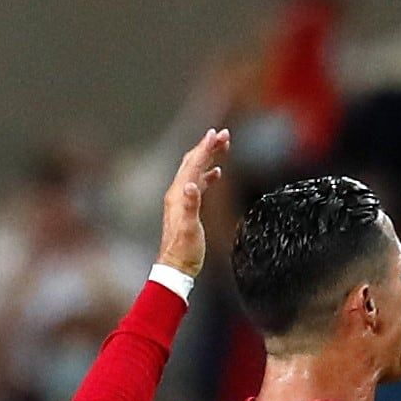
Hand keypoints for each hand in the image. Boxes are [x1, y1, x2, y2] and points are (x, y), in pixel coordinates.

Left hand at [160, 128, 230, 275]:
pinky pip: (197, 183)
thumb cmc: (185, 250)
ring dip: (208, 157)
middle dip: (208, 147)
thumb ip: (191, 205)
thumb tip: (192, 184)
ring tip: (222, 147)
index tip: (218, 133)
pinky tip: (216, 173)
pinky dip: (207, 174)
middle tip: (224, 135)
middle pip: (192, 162)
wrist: (176, 267)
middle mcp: (177, 193)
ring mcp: (180, 199)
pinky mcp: (186, 207)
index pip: (194, 164)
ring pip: (195, 170)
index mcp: (179, 194)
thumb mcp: (190, 228)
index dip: (206, 148)